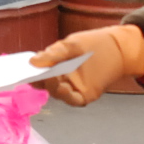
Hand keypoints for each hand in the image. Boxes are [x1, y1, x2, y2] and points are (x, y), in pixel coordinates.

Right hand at [29, 25, 143, 106]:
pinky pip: (74, 100)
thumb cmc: (93, 43)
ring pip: (58, 93)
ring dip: (53, 89)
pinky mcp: (86, 94)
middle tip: (36, 76)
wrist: (119, 47)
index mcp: (55, 66)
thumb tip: (33, 61)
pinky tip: (64, 88)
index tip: (24, 71)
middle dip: (40, 81)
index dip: (30, 74)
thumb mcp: (72, 44)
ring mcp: (74, 87)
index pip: (39, 73)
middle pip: (46, 85)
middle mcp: (62, 79)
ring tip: (52, 80)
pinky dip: (68, 97)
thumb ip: (54, 53)